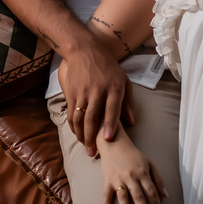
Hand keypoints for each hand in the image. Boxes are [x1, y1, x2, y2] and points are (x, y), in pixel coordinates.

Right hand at [58, 41, 134, 157]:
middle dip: (92, 137)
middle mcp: (98, 90)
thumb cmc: (108, 67)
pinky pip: (71, 113)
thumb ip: (128, 102)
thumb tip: (131, 123)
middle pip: (93, 117)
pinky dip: (73, 126)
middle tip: (93, 153)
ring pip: (79, 118)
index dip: (109, 125)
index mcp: (114, 87)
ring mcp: (83, 92)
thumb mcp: (124, 80)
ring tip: (85, 146)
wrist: (84, 50)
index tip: (108, 139)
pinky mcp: (72, 92)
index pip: (111, 109)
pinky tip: (77, 134)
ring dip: (81, 135)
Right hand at [99, 132, 166, 203]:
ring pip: (123, 197)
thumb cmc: (133, 155)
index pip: (152, 192)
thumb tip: (166, 195)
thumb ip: (158, 179)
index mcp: (143, 173)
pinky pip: (106, 194)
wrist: (114, 143)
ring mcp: (118, 179)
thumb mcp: (149, 163)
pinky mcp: (107, 179)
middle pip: (138, 196)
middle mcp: (131, 176)